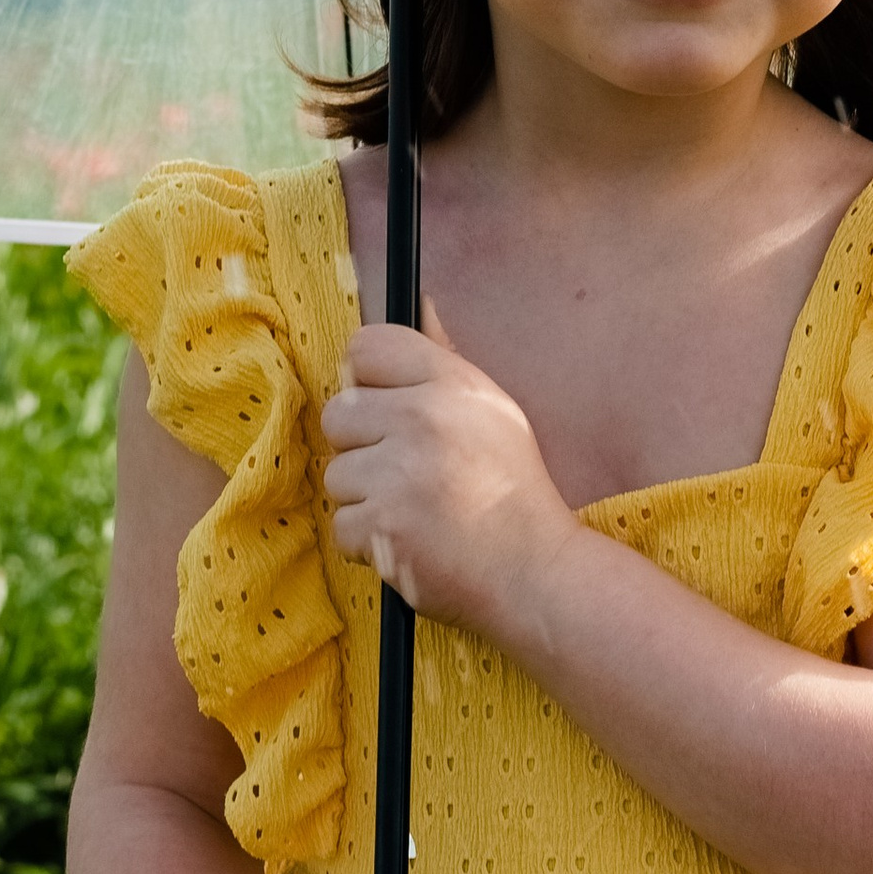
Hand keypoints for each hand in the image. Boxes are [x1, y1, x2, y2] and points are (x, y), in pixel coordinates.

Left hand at [319, 305, 579, 631]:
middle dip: (362, 447)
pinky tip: (410, 543)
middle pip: (339, 413)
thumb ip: (444, 361)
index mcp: (451, 383)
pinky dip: (369, 544)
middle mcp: (423, 418)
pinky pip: (342, 526)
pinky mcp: (382, 525)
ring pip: (337, 475)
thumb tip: (421, 303)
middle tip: (407, 474)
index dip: (368, 382)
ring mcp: (400, 473)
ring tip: (416, 513)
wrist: (534, 570)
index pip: (365, 347)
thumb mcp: (492, 410)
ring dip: (367, 501)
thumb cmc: (512, 490)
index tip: (386, 412)